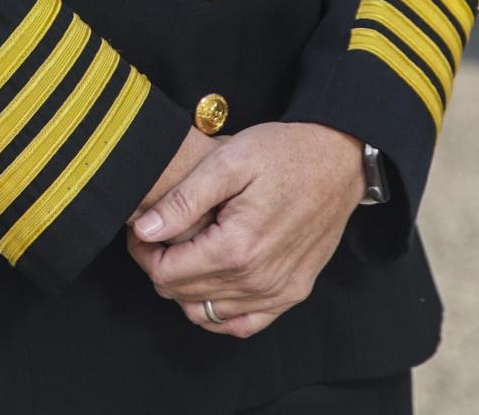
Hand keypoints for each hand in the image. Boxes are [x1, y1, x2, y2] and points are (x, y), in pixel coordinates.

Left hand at [123, 122, 366, 337]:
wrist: (338, 161)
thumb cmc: (284, 154)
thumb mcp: (228, 161)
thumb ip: (183, 200)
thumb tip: (145, 229)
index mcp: (237, 248)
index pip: (166, 273)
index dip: (143, 253)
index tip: (140, 231)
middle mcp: (258, 280)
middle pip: (182, 295)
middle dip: (159, 266)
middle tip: (156, 235)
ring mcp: (278, 292)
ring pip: (207, 313)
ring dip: (185, 288)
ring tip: (183, 252)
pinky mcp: (292, 293)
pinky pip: (243, 324)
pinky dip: (218, 311)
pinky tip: (211, 283)